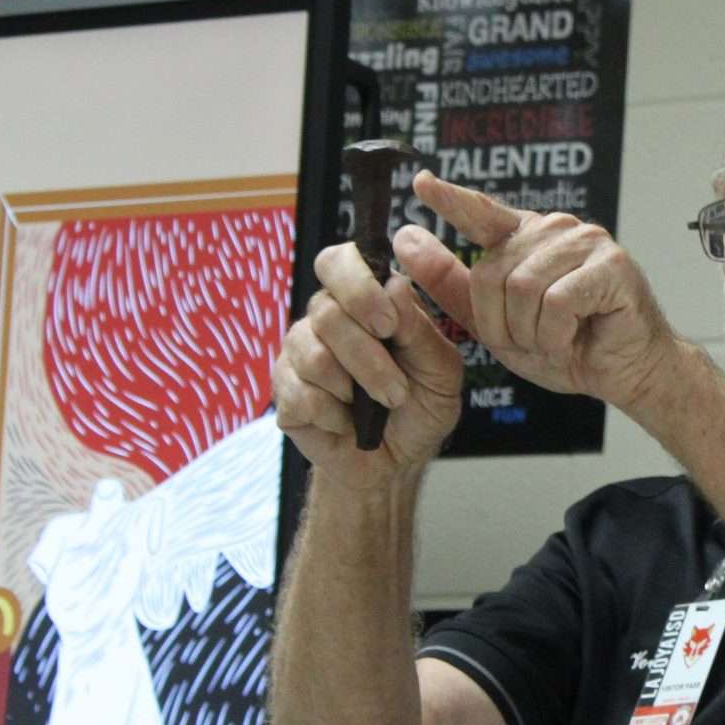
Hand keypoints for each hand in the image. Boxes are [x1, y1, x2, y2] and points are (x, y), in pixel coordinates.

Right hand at [273, 238, 463, 486]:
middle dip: (368, 357)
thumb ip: (419, 330)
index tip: (387, 327)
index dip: (358, 288)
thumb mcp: (440, 371)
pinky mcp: (284, 392)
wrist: (397, 463)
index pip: (339, 261)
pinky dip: (336, 416)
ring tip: (379, 407)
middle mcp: (325, 318)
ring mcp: (299, 353)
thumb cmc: (420, 409)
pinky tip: (348, 423)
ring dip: (357, 390)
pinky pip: (302, 395)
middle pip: (327, 311)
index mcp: (363, 300)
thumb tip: (394, 285)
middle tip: (396, 390)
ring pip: (314, 355)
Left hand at [398, 171, 682, 413]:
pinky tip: (578, 336)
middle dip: (504, 325)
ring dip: (533, 333)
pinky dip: (558, 334)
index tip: (422, 183)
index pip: (481, 212)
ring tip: (560, 338)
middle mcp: (555, 229)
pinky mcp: (610, 264)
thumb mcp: (495, 324)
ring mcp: (586, 241)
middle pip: (491, 273)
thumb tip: (405, 239)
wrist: (624, 374)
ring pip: (523, 289)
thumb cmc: (568, 347)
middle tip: (537, 340)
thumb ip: (450, 283)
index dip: (451, 199)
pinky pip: (555, 302)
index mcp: (526, 239)